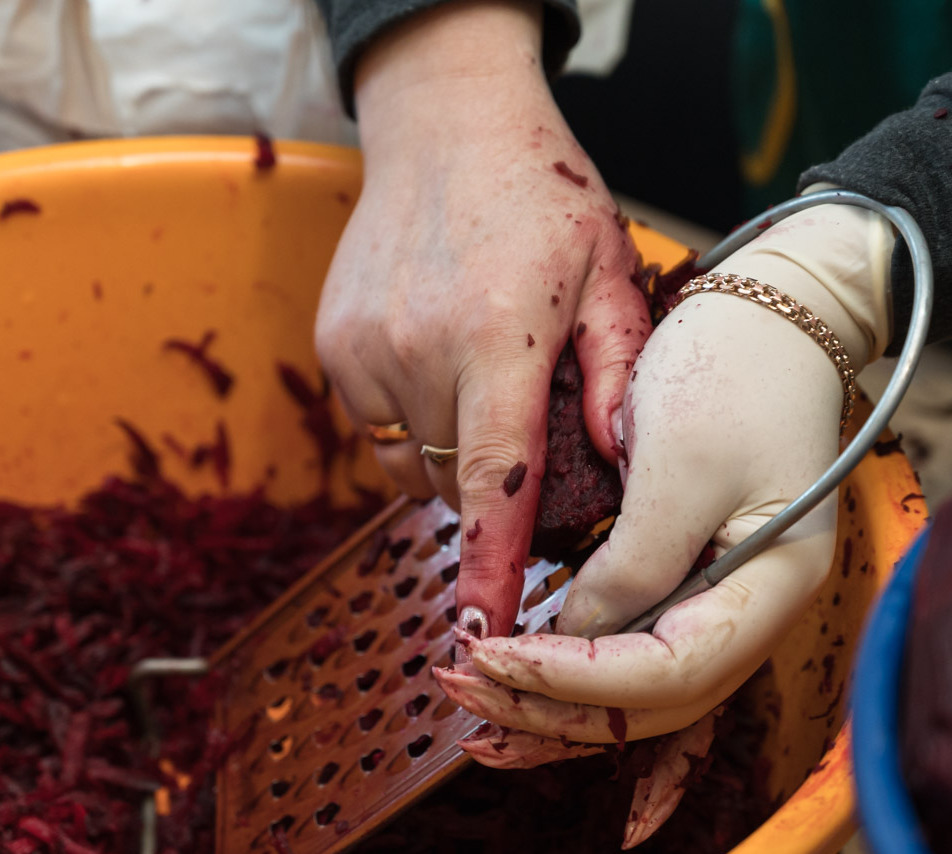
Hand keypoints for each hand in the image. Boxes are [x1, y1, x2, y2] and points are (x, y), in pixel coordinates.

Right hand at [315, 1, 648, 639]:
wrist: (444, 123)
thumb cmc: (541, 195)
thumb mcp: (608, 269)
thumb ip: (617, 371)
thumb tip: (618, 463)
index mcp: (495, 335)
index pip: (493, 480)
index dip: (490, 565)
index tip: (480, 633)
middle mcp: (415, 348)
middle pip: (451, 480)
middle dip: (492, 489)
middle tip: (532, 439)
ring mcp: (362, 349)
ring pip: (407, 463)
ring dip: (448, 458)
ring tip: (484, 390)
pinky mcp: (332, 346)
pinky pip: (374, 430)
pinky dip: (409, 427)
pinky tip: (442, 371)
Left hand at [436, 200, 894, 842]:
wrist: (773, 313)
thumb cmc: (734, 371)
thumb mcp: (676, 468)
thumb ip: (632, 568)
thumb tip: (570, 638)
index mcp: (772, 587)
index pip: (670, 674)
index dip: (576, 679)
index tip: (494, 656)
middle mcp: (755, 611)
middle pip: (653, 703)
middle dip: (554, 711)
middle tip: (463, 688)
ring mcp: (726, 600)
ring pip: (640, 694)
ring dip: (557, 708)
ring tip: (475, 703)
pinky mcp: (693, 580)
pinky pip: (634, 655)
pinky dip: (575, 675)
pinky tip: (518, 681)